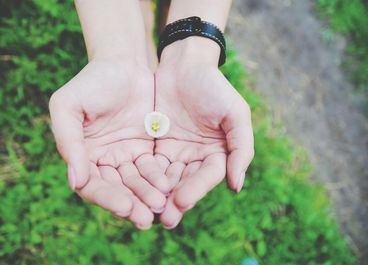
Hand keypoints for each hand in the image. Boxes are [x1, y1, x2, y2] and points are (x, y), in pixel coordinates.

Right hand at [49, 60, 169, 228]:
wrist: (123, 63)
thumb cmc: (91, 81)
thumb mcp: (68, 106)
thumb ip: (68, 142)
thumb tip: (75, 182)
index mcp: (82, 156)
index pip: (92, 185)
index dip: (107, 198)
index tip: (126, 207)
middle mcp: (103, 162)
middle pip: (117, 190)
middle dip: (132, 204)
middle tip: (146, 219)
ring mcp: (126, 157)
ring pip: (137, 184)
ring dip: (148, 197)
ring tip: (162, 207)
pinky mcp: (146, 151)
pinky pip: (153, 170)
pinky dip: (160, 180)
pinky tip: (170, 188)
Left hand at [154, 39, 254, 228]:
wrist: (184, 65)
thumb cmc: (213, 86)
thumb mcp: (235, 112)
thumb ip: (241, 147)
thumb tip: (237, 185)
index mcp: (218, 153)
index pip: (208, 176)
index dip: (196, 189)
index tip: (182, 202)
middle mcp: (196, 157)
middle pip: (186, 183)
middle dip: (175, 201)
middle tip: (164, 220)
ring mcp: (175, 153)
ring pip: (166, 178)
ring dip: (157, 195)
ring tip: (147, 213)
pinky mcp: (155, 147)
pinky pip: (148, 165)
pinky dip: (143, 178)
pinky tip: (133, 190)